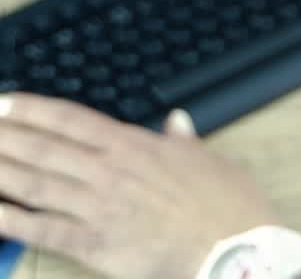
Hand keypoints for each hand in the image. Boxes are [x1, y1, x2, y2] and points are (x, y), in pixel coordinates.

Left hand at [0, 93, 281, 278]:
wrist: (229, 245)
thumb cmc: (222, 200)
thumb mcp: (205, 158)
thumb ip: (182, 140)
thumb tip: (176, 122)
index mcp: (134, 145)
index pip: (72, 121)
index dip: (36, 111)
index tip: (7, 103)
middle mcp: (108, 171)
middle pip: (45, 149)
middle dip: (8, 137)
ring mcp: (96, 207)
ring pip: (36, 185)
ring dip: (3, 171)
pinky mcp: (93, 244)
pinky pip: (43, 230)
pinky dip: (13, 221)